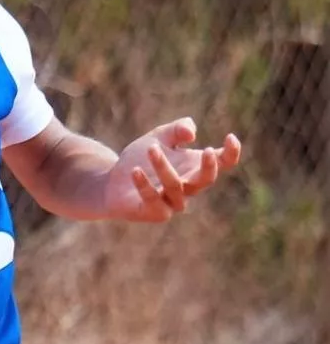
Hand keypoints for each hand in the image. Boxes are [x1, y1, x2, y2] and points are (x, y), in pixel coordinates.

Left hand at [104, 118, 241, 222]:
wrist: (111, 181)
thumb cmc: (139, 158)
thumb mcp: (159, 136)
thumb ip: (176, 129)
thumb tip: (191, 134)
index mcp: (195, 167)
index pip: (223, 163)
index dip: (232, 153)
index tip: (230, 137)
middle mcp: (188, 187)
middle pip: (206, 180)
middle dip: (209, 167)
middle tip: (207, 150)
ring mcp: (172, 203)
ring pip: (176, 186)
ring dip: (163, 166)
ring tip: (151, 149)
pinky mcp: (154, 213)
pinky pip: (153, 199)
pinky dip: (145, 185)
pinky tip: (135, 170)